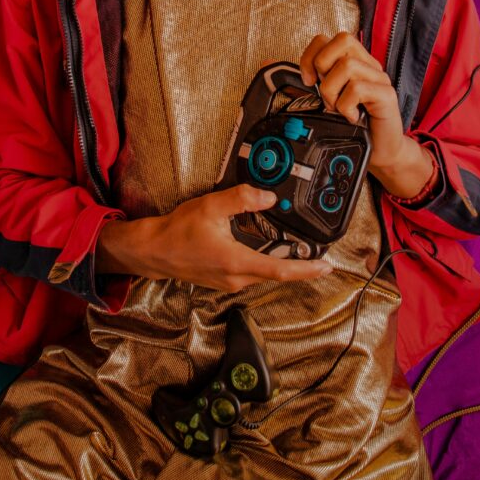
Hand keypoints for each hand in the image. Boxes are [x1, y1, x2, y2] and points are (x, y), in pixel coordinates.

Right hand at [96, 184, 332, 287]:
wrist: (153, 250)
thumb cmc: (177, 231)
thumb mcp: (211, 207)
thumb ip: (242, 199)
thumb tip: (268, 198)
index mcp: (237, 262)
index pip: (281, 270)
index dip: (307, 270)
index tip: (326, 267)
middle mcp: (236, 277)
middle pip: (276, 274)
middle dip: (299, 266)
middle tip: (318, 257)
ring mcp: (228, 281)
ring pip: (263, 274)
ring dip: (281, 265)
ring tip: (297, 253)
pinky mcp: (222, 279)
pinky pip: (251, 273)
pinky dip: (264, 263)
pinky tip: (265, 250)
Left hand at [299, 31, 407, 170]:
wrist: (382, 152)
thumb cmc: (353, 126)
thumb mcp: (324, 100)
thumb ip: (304, 82)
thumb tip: (267, 64)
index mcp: (353, 62)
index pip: (328, 39)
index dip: (311, 55)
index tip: (308, 81)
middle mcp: (368, 65)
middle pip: (342, 40)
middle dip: (323, 67)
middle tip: (324, 93)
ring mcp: (379, 79)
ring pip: (347, 65)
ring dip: (333, 91)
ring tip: (337, 108)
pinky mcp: (387, 95)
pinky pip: (358, 88)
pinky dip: (346, 105)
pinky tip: (350, 117)